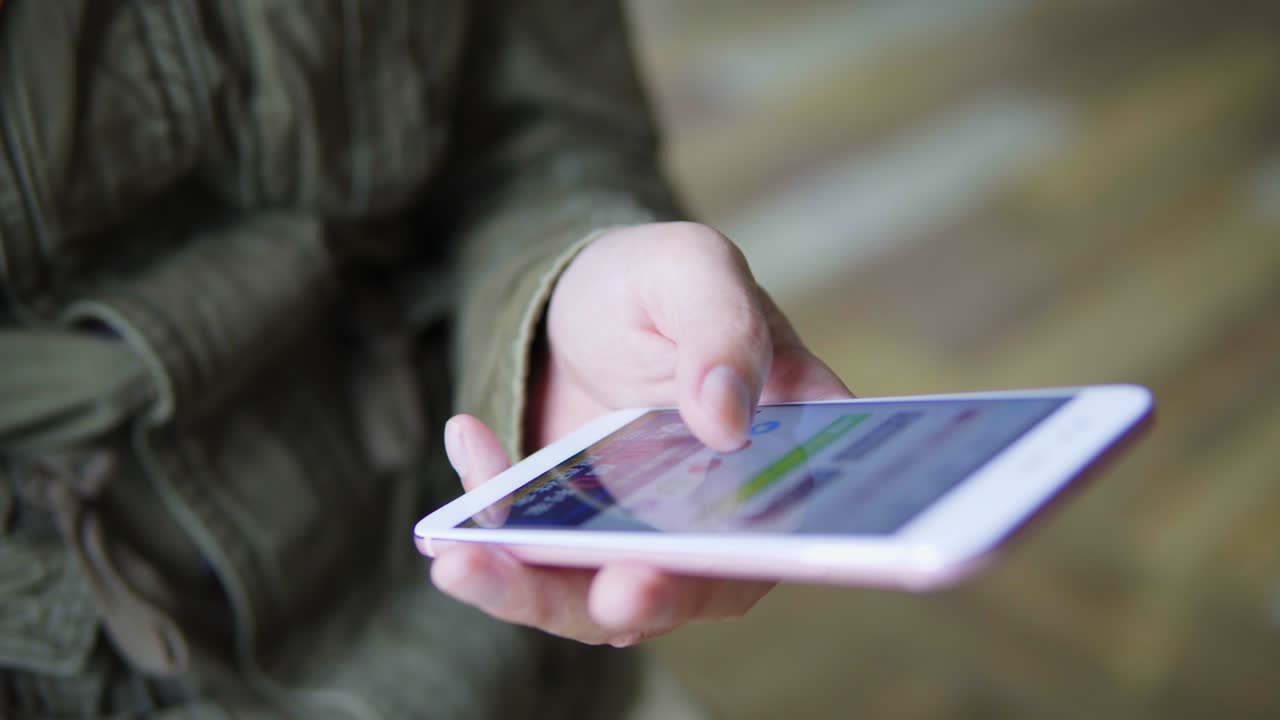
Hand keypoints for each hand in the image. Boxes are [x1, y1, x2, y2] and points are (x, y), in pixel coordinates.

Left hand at [430, 222, 852, 645]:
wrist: (581, 300)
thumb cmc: (658, 283)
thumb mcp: (693, 272)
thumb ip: (723, 332)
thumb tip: (727, 419)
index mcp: (785, 457)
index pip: (785, 531)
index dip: (747, 567)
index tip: (692, 565)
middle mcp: (722, 518)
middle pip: (691, 586)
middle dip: (640, 601)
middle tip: (608, 593)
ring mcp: (643, 538)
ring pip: (597, 598)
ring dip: (533, 590)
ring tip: (464, 560)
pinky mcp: (576, 540)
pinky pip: (530, 556)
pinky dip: (487, 528)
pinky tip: (468, 443)